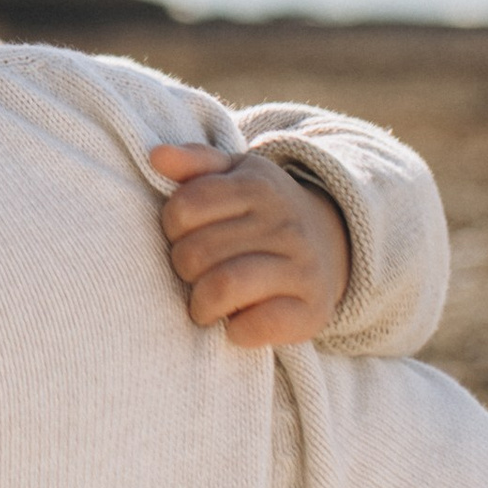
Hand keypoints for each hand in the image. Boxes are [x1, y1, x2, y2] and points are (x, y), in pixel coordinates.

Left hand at [149, 146, 352, 349]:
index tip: (183, 235)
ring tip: (205, 304)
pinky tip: (236, 322)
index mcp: (257, 187)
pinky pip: (257, 326)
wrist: (331, 242)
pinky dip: (236, 330)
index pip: (184, 207)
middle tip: (193, 274)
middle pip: (196, 253)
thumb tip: (156, 157)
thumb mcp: (234, 174)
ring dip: (201, 304)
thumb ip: (194, 163)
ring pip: (223, 287)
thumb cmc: (263, 210)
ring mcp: (301, 268)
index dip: (172, 227)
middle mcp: (284, 225)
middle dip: (183, 269)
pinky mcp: (311, 311)